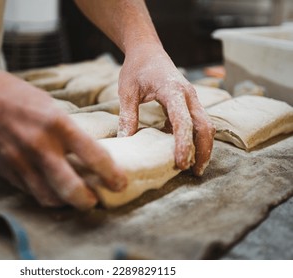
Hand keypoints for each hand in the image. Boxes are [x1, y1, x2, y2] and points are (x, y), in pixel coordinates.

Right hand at [0, 68, 126, 209]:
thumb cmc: (14, 95)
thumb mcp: (49, 105)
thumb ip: (66, 130)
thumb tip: (87, 152)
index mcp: (56, 123)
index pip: (93, 155)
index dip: (111, 174)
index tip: (120, 183)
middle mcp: (39, 145)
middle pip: (71, 187)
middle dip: (89, 200)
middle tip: (98, 200)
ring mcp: (19, 160)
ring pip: (49, 196)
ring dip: (67, 203)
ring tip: (78, 199)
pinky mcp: (5, 169)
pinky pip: (30, 191)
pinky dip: (46, 196)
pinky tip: (55, 192)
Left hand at [117, 43, 214, 175]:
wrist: (147, 50)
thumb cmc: (136, 68)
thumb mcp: (127, 91)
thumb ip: (128, 116)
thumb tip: (125, 141)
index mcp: (173, 90)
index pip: (183, 121)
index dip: (184, 144)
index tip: (181, 163)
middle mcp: (188, 95)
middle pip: (205, 126)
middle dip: (203, 150)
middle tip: (194, 173)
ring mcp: (191, 98)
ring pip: (206, 125)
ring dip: (203, 145)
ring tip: (194, 167)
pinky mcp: (188, 102)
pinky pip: (198, 121)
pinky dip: (195, 137)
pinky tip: (185, 151)